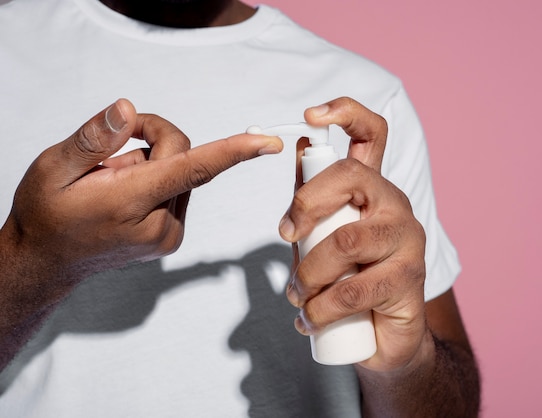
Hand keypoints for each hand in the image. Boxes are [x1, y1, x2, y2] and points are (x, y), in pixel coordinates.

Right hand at [2, 98, 282, 292]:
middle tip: (114, 145)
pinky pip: (179, 189)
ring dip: (154, 163)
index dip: (234, 151)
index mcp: (129, 204)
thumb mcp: (52, 168)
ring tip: (114, 180)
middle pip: (185, 157)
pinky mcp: (172, 237)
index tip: (268, 142)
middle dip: (155, 139)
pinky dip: (158, 181)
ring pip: (183, 172)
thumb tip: (130, 111)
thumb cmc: (46, 213)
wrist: (46, 260)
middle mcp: (159, 225)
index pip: (191, 169)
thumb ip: (93, 139)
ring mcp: (168, 235)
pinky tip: (127, 195)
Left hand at [278, 97, 428, 371]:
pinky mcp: (410, 279)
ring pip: (345, 242)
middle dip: (305, 204)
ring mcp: (408, 240)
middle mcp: (395, 205)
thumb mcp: (323, 236)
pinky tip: (312, 318)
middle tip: (286, 236)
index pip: (372, 134)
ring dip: (307, 274)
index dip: (346, 113)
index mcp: (373, 189)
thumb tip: (298, 145)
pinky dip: (320, 308)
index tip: (309, 115)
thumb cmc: (348, 279)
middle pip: (351, 178)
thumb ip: (314, 200)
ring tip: (298, 296)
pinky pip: (353, 289)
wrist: (383, 336)